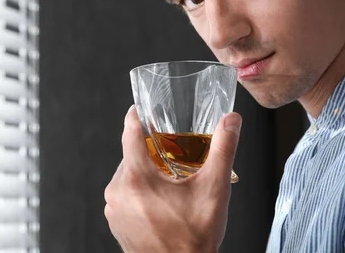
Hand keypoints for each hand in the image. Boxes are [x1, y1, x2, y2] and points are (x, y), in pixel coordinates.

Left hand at [104, 106, 241, 252]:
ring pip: (128, 176)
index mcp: (137, 177)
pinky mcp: (114, 222)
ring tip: (170, 185)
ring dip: (145, 174)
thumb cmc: (195, 237)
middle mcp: (118, 190)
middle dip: (151, 154)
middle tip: (174, 159)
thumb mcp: (214, 190)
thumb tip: (232, 121)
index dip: (135, 116)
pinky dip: (138, 193)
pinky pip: (124, 195)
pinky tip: (159, 203)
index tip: (138, 108)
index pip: (130, 133)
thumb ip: (223, 149)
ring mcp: (113, 208)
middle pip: (132, 156)